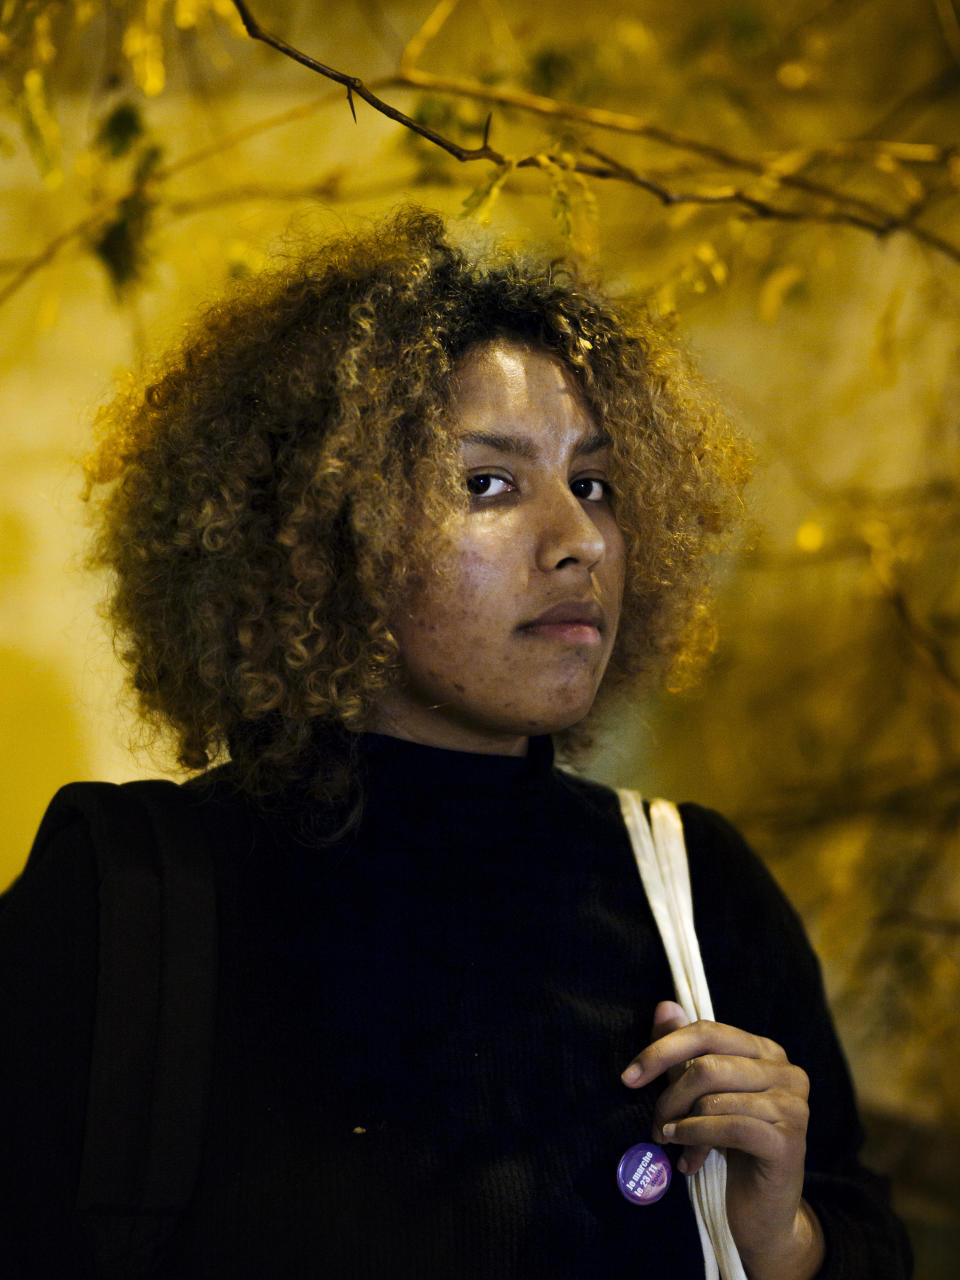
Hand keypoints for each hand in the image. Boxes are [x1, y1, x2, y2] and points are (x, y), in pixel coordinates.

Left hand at [621, 1001, 824, 1279]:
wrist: (763, 1216)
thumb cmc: (730, 1150)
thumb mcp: (702, 1097)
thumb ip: (684, 1052)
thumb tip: (664, 1007)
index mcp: (767, 1052)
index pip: (707, 1031)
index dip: (662, 1049)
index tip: (628, 1077)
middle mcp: (787, 1072)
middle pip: (708, 1063)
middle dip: (669, 1094)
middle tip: (653, 1124)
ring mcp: (793, 1106)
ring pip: (714, 1096)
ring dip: (680, 1123)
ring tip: (670, 1143)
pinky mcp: (789, 1142)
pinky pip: (728, 1127)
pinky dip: (695, 1138)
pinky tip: (685, 1157)